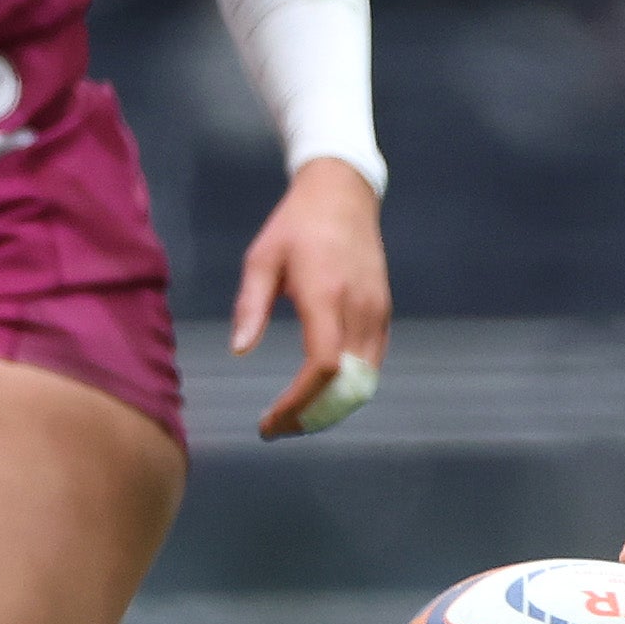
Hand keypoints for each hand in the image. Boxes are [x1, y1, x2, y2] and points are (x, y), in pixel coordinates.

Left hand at [234, 158, 392, 437]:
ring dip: (332, 407)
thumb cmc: (295, 225)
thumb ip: (250, 305)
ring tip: (296, 416)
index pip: (321, 366)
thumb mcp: (261, 258)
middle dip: (313, 416)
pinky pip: (372, 366)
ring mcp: (377, 313)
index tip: (270, 420)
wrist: (344, 195)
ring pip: (364, 382)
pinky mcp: (384, 314)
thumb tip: (240, 350)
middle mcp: (358, 309)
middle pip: (346, 385)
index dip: (299, 402)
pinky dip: (348, 389)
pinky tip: (320, 392)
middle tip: (277, 428)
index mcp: (325, 295)